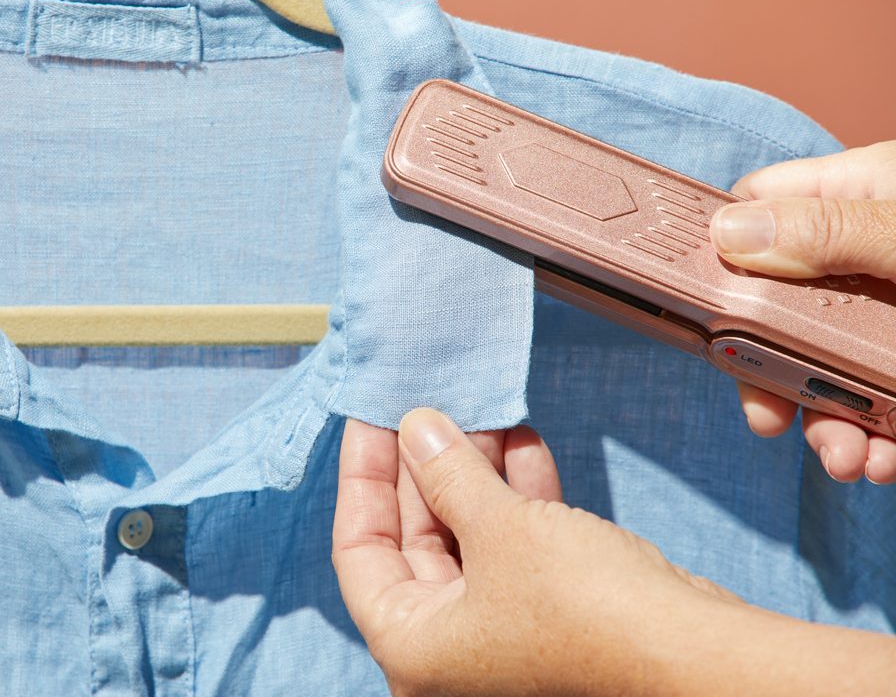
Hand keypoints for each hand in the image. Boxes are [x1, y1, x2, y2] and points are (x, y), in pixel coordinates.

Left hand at [333, 407, 895, 695]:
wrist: (697, 654)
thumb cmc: (587, 609)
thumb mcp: (500, 528)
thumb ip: (446, 474)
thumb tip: (415, 427)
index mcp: (413, 646)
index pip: (359, 550)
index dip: (363, 477)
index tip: (370, 418)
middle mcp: (451, 647)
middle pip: (416, 538)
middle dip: (427, 465)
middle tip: (429, 402)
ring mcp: (502, 630)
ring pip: (469, 535)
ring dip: (475, 471)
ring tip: (480, 408)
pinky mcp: (550, 613)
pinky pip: (514, 544)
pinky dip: (516, 496)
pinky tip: (520, 439)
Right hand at [710, 142, 895, 483]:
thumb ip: (835, 232)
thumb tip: (728, 234)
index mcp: (861, 194)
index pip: (759, 208)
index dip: (720, 255)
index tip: (705, 314)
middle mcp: (867, 254)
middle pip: (781, 309)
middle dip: (776, 374)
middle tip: (775, 421)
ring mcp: (890, 313)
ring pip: (830, 367)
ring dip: (830, 424)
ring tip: (852, 463)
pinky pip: (879, 401)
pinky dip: (879, 438)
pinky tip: (889, 459)